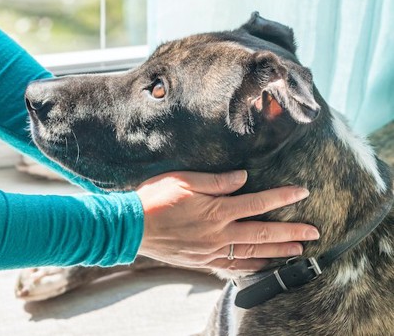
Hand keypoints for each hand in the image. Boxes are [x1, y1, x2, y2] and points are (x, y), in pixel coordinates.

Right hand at [135, 170, 318, 271]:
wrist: (131, 226)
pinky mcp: (201, 261)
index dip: (282, 197)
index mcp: (216, 210)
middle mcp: (218, 233)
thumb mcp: (184, 180)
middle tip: (314, 232)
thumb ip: (216, 180)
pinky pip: (233, 267)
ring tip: (298, 250)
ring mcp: (211, 251)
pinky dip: (252, 267)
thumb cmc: (155, 198)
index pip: (258, 202)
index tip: (302, 193)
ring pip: (252, 253)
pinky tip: (263, 266)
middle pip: (263, 233)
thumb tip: (243, 178)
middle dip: (291, 232)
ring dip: (278, 251)